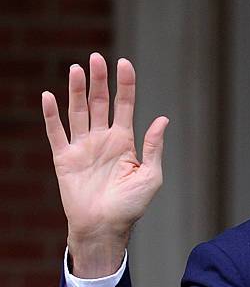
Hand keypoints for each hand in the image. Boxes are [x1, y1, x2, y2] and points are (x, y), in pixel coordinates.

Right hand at [42, 53, 168, 277]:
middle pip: (100, 102)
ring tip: (77, 69)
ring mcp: (83, 147)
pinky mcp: (64, 158)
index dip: (125, 84)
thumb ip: (153, 147)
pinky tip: (49, 96)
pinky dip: (52, 115)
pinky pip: (56, 132)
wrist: (104, 228)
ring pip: (78, 111)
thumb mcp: (150, 176)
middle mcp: (103, 139)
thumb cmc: (130, 206)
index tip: (124, 63)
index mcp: (124, 141)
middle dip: (99, 80)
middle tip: (96, 58)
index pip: (125, 105)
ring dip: (77, 90)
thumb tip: (162, 119)